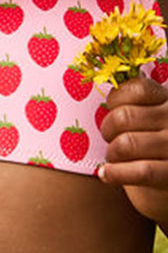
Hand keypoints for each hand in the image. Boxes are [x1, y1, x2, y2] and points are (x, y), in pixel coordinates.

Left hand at [97, 76, 167, 222]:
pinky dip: (115, 173)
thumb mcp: (151, 117)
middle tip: (110, 138)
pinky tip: (106, 174)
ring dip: (111, 152)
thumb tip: (100, 78)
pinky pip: (140, 172)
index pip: (138, 89)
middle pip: (124, 117)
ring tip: (113, 157)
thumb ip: (134, 103)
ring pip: (126, 144)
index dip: (116, 98)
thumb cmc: (152, 145)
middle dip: (107, 129)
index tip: (113, 109)